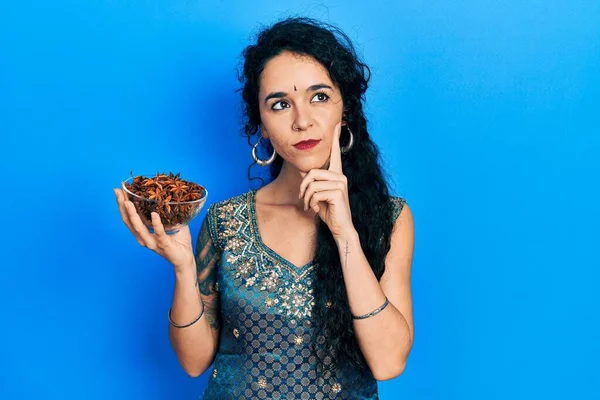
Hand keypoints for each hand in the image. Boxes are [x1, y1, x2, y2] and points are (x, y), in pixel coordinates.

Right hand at [114, 188, 195, 271]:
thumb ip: (168, 212)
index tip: (119, 189)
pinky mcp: (163, 245)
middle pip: (128, 221)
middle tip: (118, 191)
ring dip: (132, 214)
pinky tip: (154, 214)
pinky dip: (156, 223)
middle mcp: (144, 238)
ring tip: (128, 202)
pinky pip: (159, 233)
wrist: (186, 259)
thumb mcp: (172, 223)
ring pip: (139, 227)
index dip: (122, 204)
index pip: (129, 217)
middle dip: (122, 205)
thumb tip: (170, 195)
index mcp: (144, 233)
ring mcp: (152, 242)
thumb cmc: (179, 242)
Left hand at [298, 122, 355, 239]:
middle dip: (303, 187)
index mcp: (337, 174)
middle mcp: (341, 176)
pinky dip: (311, 202)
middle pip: (312, 172)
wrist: (340, 228)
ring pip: (312, 183)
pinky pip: (315, 192)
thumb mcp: (317, 195)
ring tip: (310, 206)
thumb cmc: (330, 212)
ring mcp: (341, 183)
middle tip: (303, 199)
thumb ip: (312, 182)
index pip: (336, 153)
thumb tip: (303, 171)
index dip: (336, 138)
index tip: (338, 123)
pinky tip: (316, 209)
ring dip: (307, 197)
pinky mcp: (338, 192)